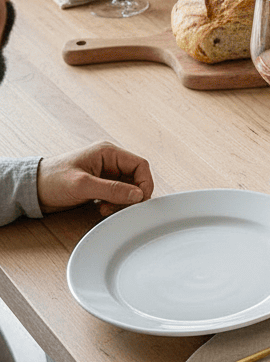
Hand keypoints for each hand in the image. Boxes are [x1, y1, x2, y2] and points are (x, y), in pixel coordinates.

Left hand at [36, 141, 154, 216]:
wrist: (31, 189)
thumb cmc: (51, 180)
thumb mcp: (82, 185)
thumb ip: (112, 190)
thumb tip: (138, 195)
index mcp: (108, 152)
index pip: (140, 165)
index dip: (145, 183)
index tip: (139, 200)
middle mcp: (110, 161)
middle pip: (136, 178)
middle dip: (132, 195)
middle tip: (121, 207)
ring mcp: (106, 173)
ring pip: (129, 188)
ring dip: (122, 201)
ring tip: (106, 209)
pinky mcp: (100, 185)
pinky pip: (118, 194)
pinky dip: (115, 204)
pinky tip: (102, 208)